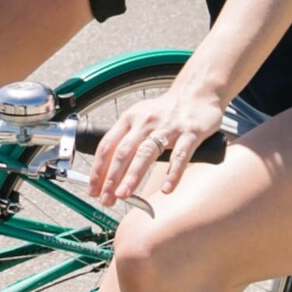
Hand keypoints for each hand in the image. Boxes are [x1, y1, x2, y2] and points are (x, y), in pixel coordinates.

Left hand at [88, 77, 228, 204]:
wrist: (198, 91)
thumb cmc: (167, 111)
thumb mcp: (141, 118)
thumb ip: (127, 140)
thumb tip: (109, 172)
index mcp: (130, 119)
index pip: (107, 146)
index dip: (98, 169)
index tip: (92, 190)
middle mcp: (146, 122)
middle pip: (123, 152)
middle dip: (111, 178)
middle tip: (105, 200)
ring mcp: (168, 127)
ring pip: (146, 153)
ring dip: (133, 176)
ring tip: (124, 195)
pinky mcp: (190, 132)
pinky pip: (180, 155)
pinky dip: (173, 174)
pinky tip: (167, 189)